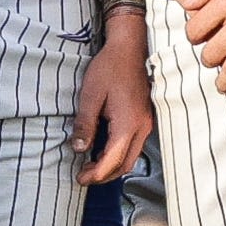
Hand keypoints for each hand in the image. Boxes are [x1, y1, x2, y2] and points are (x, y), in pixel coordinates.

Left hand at [71, 12, 152, 183]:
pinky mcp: (144, 118)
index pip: (112, 161)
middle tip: (83, 175)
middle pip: (125, 165)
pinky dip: (118, 154)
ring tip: (90, 164)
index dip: (95, 174)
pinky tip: (102, 148)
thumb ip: (85, 124)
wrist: (130, 47)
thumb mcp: (90, 94)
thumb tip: (78, 149)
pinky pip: (133, 145)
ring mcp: (146, 124)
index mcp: (128, 124)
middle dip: (104, 176)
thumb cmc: (110, 67)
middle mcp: (142, 128)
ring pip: (131, 157)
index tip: (79, 178)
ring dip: (111, 165)